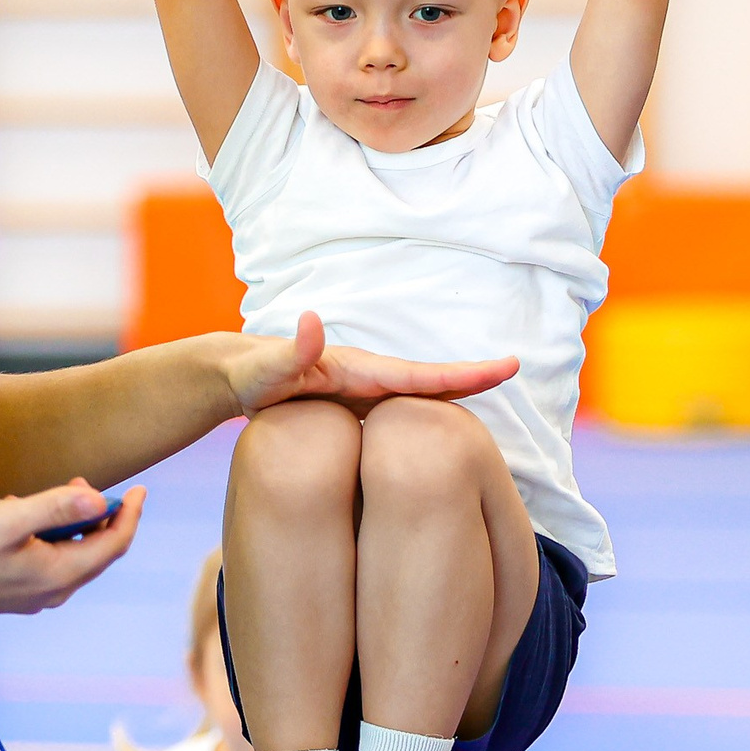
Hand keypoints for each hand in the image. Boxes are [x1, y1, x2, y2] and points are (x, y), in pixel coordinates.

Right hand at [0, 478, 144, 621]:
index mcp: (61, 574)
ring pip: (74, 556)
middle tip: (83, 485)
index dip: (130, 515)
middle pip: (97, 552)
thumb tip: (101, 499)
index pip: (114, 543)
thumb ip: (57, 507)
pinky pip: (52, 562)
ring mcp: (36, 595)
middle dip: (101, 516)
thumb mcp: (10, 519)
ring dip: (74, 525)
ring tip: (53, 495)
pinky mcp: (18, 593)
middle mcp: (55, 591)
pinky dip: (53, 537)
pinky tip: (26, 517)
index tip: (140, 489)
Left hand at [222, 311, 518, 418]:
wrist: (234, 376)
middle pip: (428, 381)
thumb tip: (312, 320)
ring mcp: (361, 391)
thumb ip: (289, 352)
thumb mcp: (264, 370)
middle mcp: (366, 376)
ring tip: (493, 392)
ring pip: (417, 396)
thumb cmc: (248, 377)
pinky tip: (440, 430)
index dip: (463, 374)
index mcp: (358, 370)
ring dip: (454, 393)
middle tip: (515, 368)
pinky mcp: (352, 407)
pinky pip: (397, 411)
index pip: (419, 375)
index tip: (505, 366)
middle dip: (471, 376)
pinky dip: (424, 413)